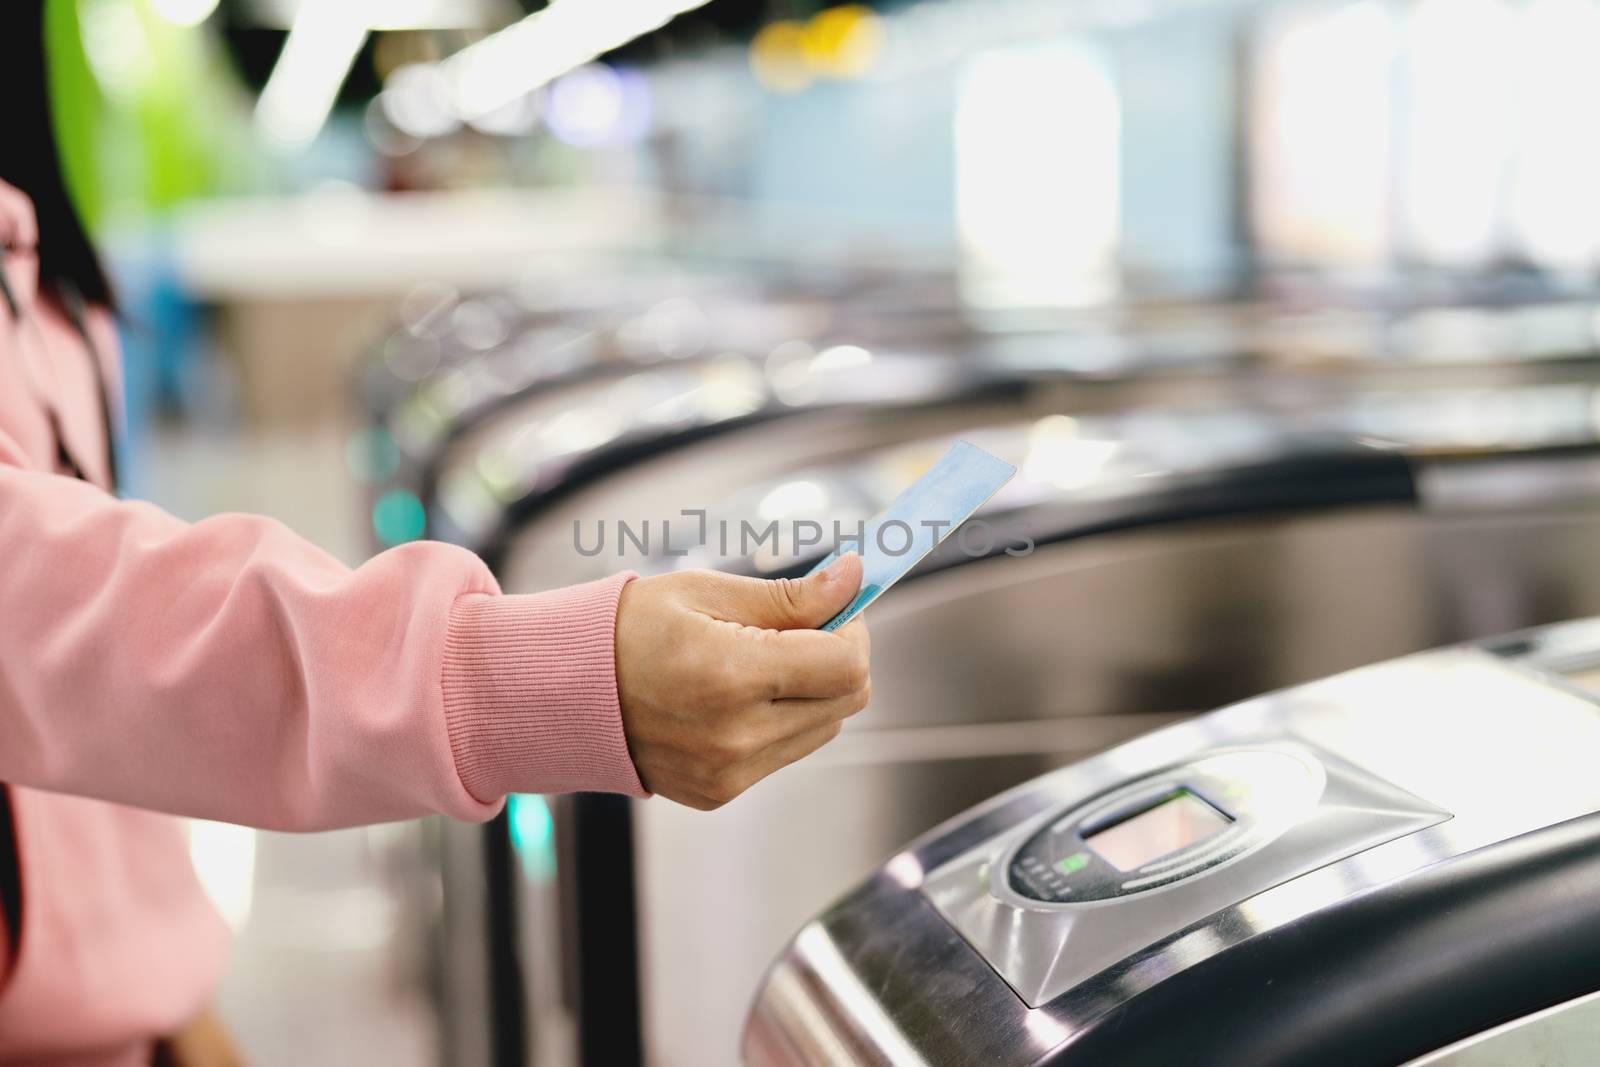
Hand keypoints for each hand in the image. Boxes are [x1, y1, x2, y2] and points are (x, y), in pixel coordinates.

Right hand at [615, 554, 869, 809]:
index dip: (853, 629)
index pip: (846, 665)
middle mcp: (736, 735)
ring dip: (813, 690)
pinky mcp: (720, 792)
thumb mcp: (706, 591)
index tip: (835, 606)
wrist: (560, 691)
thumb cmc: (627, 630)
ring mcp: (728, 772)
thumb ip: (789, 596)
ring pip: (823, 727)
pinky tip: (738, 694)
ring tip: (762, 659)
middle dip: (838, 656)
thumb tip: (854, 579)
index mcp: (732, 676)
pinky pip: (786, 752)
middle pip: (847, 700)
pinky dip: (781, 719)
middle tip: (802, 626)